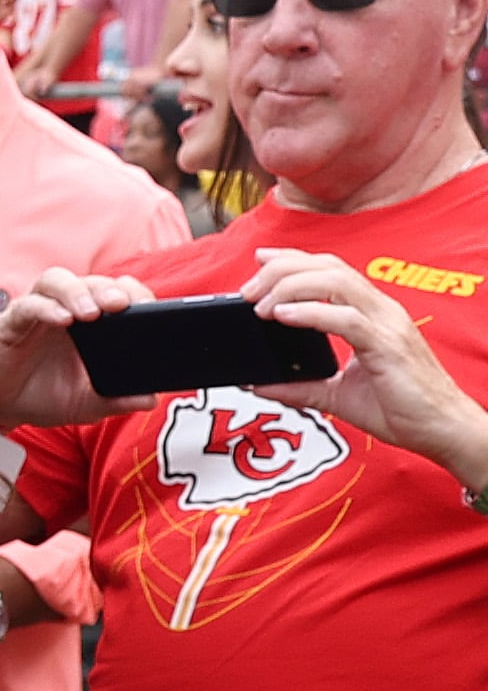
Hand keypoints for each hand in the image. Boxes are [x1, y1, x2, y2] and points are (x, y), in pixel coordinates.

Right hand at [0, 265, 162, 427]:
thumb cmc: (41, 396)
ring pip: (58, 281)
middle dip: (110, 290)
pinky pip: (29, 304)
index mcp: (90, 326)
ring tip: (92, 312)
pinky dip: (47, 308)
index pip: (117, 294)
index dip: (135, 294)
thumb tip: (149, 399)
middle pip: (90, 282)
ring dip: (78, 291)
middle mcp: (65, 311)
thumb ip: (117, 399)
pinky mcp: (10, 322)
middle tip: (122, 305)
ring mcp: (37, 313)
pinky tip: (62, 319)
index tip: (152, 309)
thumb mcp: (88, 403)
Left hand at [244, 248, 487, 479]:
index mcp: (372, 315)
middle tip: (248, 291)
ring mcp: (387, 325)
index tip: (260, 260)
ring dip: (290, 287)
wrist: (443, 431)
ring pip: (336, 282)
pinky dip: (310, 312)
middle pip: (328, 267)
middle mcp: (381, 311)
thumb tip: (259, 385)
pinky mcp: (389, 346)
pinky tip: (283, 316)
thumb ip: (299, 387)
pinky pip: (347, 319)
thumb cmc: (403, 410)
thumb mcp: (337, 396)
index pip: (330, 270)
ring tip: (260, 305)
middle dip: (281, 270)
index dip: (293, 259)